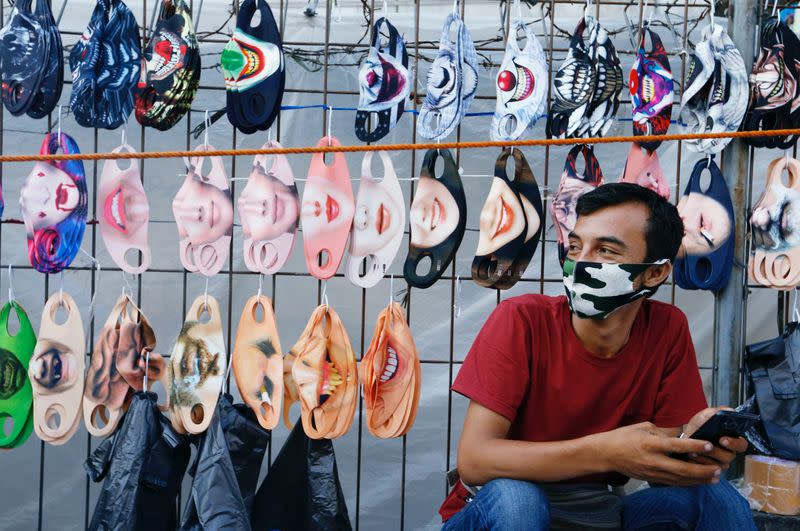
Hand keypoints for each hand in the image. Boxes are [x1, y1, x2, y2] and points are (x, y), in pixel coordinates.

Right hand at [598, 422, 722, 486]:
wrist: (606, 454)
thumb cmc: (623, 437)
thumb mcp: (642, 427)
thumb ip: (661, 432)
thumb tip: (678, 436)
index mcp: (651, 443)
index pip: (676, 446)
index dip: (694, 446)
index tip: (709, 445)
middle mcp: (653, 460)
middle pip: (683, 469)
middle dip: (703, 470)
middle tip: (718, 468)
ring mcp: (653, 472)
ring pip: (681, 479)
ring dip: (699, 479)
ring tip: (715, 477)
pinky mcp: (652, 479)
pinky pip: (674, 483)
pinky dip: (688, 483)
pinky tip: (699, 481)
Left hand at [684, 407, 748, 469]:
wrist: (685, 435)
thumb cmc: (699, 425)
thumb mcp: (707, 415)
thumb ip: (719, 411)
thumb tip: (731, 411)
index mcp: (732, 440)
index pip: (742, 445)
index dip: (734, 443)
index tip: (722, 439)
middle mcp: (729, 453)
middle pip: (729, 457)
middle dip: (716, 451)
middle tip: (706, 445)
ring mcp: (719, 463)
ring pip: (718, 465)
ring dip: (705, 457)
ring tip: (694, 450)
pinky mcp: (709, 470)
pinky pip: (708, 472)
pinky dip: (699, 463)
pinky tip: (691, 455)